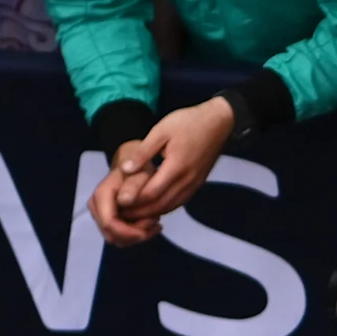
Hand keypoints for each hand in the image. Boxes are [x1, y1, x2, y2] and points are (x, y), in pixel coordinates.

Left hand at [88, 97, 236, 244]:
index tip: (117, 202)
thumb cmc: (188, 122)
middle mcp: (187, 180)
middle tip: (121, 213)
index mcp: (176, 167)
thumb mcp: (161, 131)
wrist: (219, 122)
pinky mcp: (198, 183)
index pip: (151, 192)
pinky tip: (153, 207)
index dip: (133, 200)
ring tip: (133, 214)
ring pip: (171, 206)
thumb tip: (125, 170)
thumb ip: (143, 152)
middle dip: (140, 212)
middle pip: (160, 205)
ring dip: (152, 213)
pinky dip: (164, 208)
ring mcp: (195, 184)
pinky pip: (179, 202)